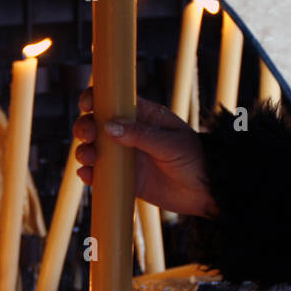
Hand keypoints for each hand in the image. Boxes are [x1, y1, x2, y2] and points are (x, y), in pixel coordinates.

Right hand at [73, 87, 215, 217]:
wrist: (206, 192)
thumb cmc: (196, 160)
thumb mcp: (170, 143)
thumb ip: (140, 135)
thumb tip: (108, 126)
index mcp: (143, 116)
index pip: (113, 100)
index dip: (95, 98)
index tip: (87, 104)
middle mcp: (130, 133)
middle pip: (96, 123)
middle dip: (85, 126)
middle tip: (88, 136)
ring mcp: (125, 156)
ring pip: (94, 148)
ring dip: (84, 150)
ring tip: (88, 158)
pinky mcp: (124, 178)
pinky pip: (100, 174)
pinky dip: (89, 173)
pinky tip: (87, 175)